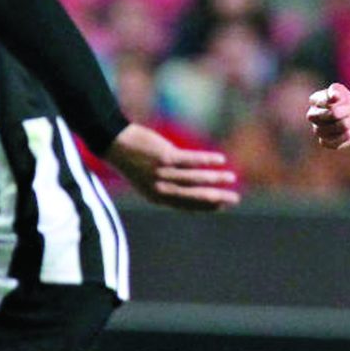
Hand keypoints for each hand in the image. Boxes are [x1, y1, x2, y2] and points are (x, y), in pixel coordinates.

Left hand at [104, 123, 239, 210]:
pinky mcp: (165, 156)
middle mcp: (161, 189)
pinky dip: (207, 160)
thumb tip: (187, 189)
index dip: (207, 206)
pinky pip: (191, 160)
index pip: (188, 206)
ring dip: (216, 178)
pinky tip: (220, 159)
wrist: (114, 144)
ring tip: (231, 177)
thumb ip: (167, 187)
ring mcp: (163, 173)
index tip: (223, 206)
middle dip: (217, 197)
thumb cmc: (133, 162)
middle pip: (195, 196)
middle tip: (235, 199)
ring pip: (195, 178)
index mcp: (158, 198)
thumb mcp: (147, 180)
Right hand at [307, 83, 349, 148]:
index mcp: (314, 100)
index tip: (345, 99)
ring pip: (337, 127)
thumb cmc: (344, 100)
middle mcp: (312, 116)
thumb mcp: (340, 90)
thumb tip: (334, 96)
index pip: (327, 100)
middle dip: (346, 111)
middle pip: (333, 114)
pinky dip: (348, 135)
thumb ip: (335, 91)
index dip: (340, 101)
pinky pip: (336, 142)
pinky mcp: (325, 142)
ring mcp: (317, 130)